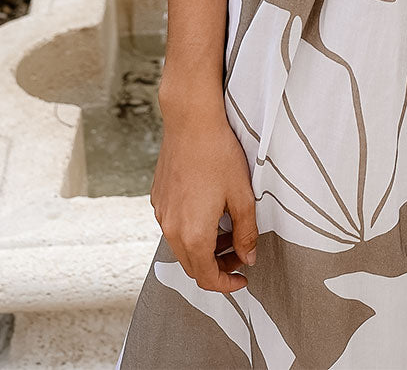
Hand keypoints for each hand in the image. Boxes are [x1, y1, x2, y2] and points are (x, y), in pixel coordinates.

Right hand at [149, 107, 257, 293]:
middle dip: (218, 266)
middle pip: (193, 266)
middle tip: (239, 253)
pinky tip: (209, 210)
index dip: (227, 284)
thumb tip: (248, 258)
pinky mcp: (157, 199)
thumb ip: (246, 233)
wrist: (190, 121)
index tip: (242, 278)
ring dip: (205, 248)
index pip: (207, 278)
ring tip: (228, 229)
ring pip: (182, 247)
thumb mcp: (242, 196)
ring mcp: (161, 213)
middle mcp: (171, 229)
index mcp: (193, 234)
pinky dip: (191, 231)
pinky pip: (173, 227)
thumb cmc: (218, 154)